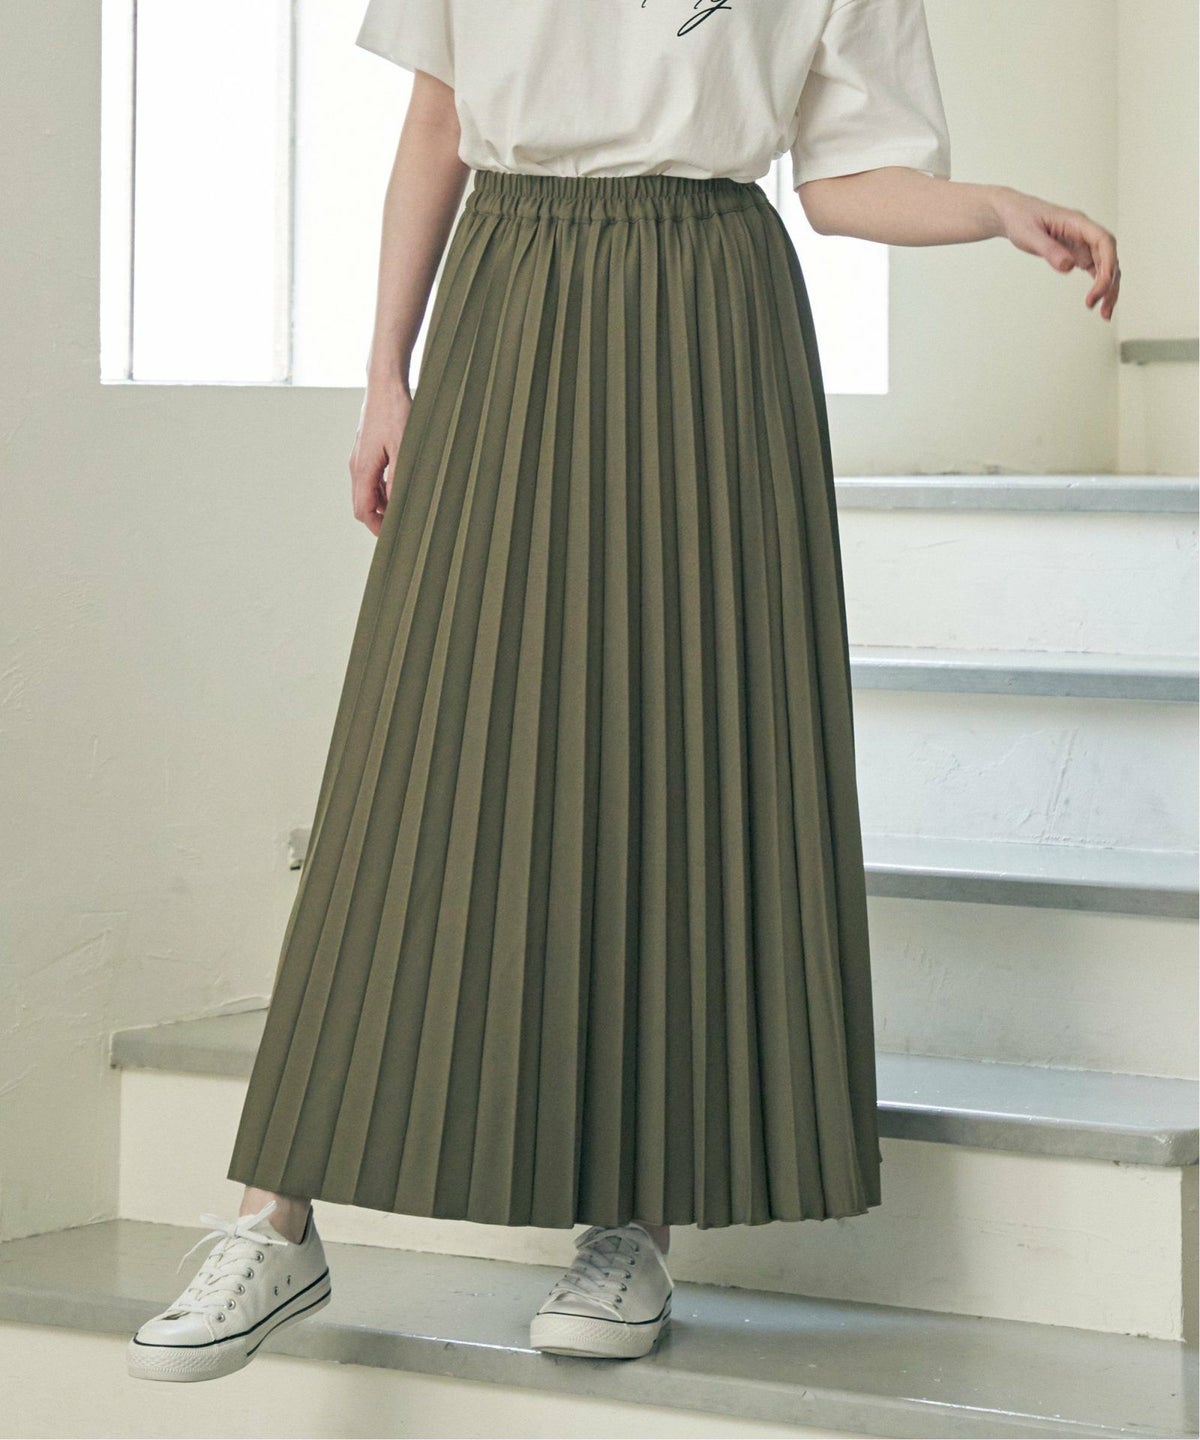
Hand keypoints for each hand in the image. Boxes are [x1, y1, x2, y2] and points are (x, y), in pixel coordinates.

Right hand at [349, 381, 412, 536]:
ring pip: (368, 492)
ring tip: (408, 506)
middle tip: (404, 524)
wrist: (385, 385)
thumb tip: (397, 505)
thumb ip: (399, 479)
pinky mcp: (367, 451)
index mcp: (362, 469)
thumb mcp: (404, 448)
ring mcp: (360, 458)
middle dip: (381, 518)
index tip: (394, 536)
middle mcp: (357, 466)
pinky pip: (372, 479)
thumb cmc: (395, 412)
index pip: (362, 510)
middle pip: (363, 504)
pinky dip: (385, 489)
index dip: (377, 527)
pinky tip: (403, 486)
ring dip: (384, 503)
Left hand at [991, 188, 1120, 320]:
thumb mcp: (1030, 234)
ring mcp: (1083, 243)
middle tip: (1103, 310)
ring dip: (1108, 289)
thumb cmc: (1020, 218)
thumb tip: (1068, 267)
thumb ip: (1049, 250)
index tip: (1100, 288)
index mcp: (1078, 223)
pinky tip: (1097, 302)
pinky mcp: (1077, 253)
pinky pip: (1095, 270)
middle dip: (1110, 284)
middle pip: (1109, 258)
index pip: (1104, 242)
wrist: (1012, 214)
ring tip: (1104, 314)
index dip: (1108, 265)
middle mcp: (1085, 233)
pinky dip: (1098, 286)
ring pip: (1106, 267)